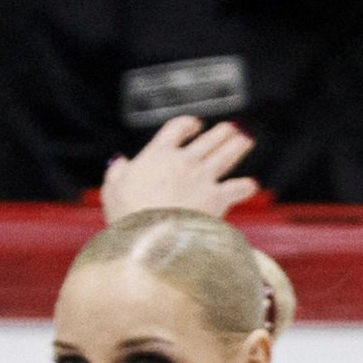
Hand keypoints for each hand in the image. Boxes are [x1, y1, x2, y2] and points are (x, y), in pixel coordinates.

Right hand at [101, 118, 258, 222]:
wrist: (151, 238)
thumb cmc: (128, 216)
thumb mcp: (111, 190)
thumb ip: (117, 173)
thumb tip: (119, 163)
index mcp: (157, 154)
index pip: (176, 128)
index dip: (188, 124)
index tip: (195, 124)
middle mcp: (184, 161)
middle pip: (208, 139)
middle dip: (221, 132)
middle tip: (229, 128)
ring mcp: (203, 178)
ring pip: (226, 154)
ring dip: (238, 145)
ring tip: (246, 139)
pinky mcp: (217, 199)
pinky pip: (237, 188)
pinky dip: (245, 187)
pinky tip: (251, 185)